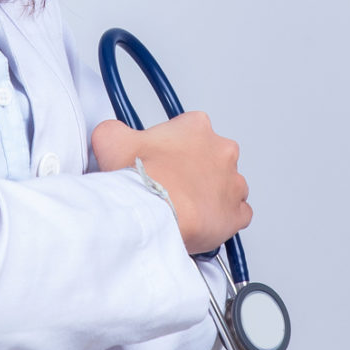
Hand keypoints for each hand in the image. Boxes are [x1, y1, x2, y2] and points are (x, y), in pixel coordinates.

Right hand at [90, 111, 251, 254]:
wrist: (155, 213)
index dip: (174, 148)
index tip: (163, 161)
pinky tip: (204, 222)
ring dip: (211, 194)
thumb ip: (113, 130)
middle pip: (213, 157)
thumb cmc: (142, 180)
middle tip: (173, 185)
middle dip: (196, 170)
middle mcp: (222, 150)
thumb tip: (111, 133)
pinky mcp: (237, 213)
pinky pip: (238, 214)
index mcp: (197, 127)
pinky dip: (224, 219)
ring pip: (228, 186)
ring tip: (187, 206)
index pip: (191, 131)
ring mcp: (233, 182)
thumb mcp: (112, 140)